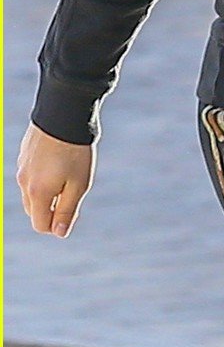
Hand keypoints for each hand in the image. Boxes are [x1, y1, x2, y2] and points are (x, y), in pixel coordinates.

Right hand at [16, 123, 95, 237]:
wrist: (64, 113)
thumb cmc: (76, 151)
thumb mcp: (79, 184)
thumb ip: (67, 210)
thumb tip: (59, 233)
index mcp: (38, 193)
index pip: (40, 224)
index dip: (56, 225)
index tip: (73, 212)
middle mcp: (24, 182)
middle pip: (34, 210)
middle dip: (51, 209)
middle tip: (73, 190)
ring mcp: (22, 167)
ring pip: (31, 192)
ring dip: (47, 192)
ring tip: (67, 172)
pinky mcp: (24, 154)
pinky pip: (31, 174)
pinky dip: (43, 176)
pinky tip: (58, 160)